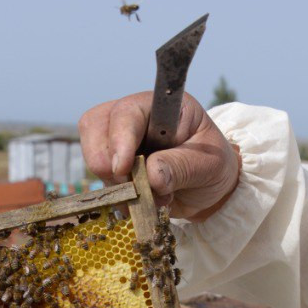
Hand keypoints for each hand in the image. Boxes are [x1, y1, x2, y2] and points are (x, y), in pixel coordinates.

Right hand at [78, 91, 240, 220]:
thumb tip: (151, 177)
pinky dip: (119, 196)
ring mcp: (119, 139)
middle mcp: (134, 116)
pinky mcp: (114, 164)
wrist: (210, 189)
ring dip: (117, 184)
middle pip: (95, 128)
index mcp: (160, 106)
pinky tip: (143, 201)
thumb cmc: (213, 166)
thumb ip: (181, 167)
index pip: (127, 112)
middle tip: (136, 188)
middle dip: (110, 164)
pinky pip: (100, 179)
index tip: (124, 168)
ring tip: (152, 196)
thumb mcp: (208, 166)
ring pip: (93, 155)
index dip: (120, 138)